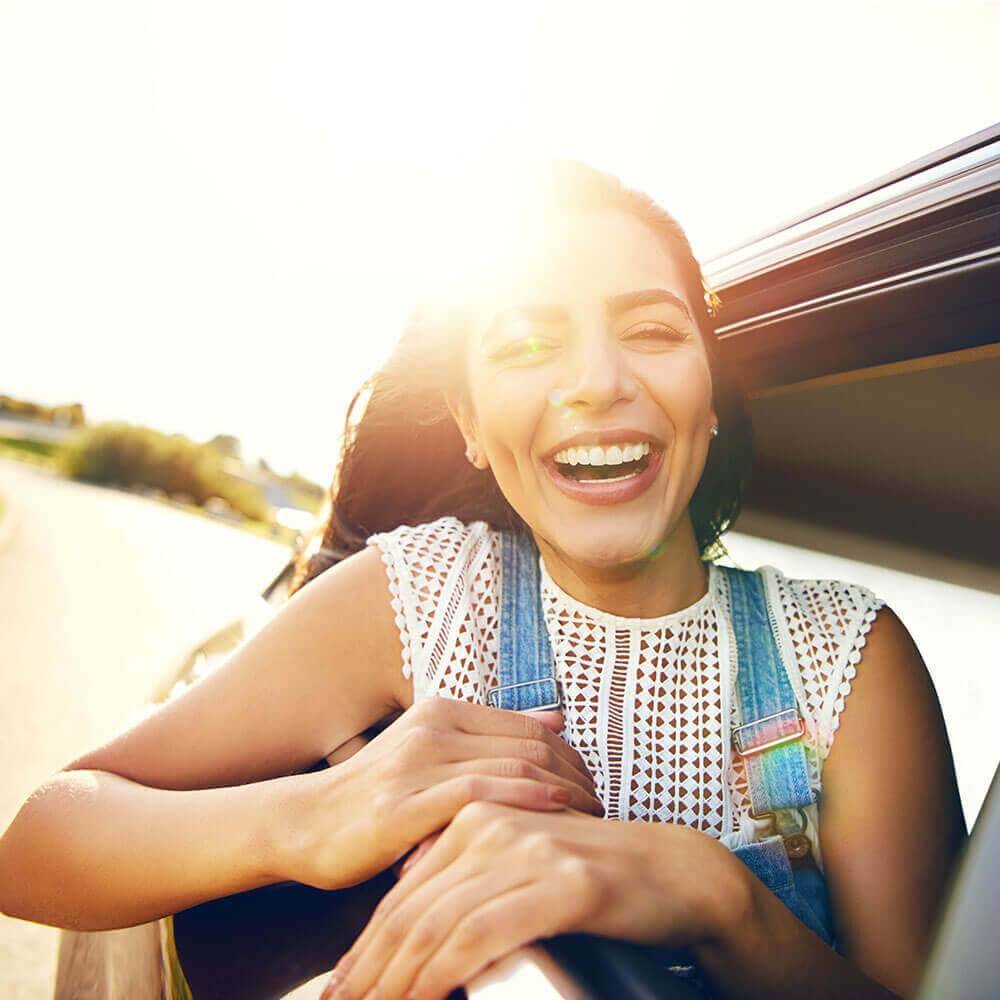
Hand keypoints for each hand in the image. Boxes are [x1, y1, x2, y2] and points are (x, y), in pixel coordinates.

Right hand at [281, 697, 602, 889]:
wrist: (305, 823)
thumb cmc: (377, 794)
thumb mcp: (433, 753)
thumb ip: (491, 737)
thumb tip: (557, 721)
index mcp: (442, 710)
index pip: (530, 727)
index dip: (573, 757)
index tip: (596, 786)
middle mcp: (432, 728)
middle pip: (530, 746)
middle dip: (578, 776)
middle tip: (605, 806)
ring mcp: (416, 764)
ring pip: (513, 767)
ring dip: (564, 794)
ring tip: (592, 819)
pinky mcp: (401, 805)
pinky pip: (479, 796)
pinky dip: (525, 802)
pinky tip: (555, 817)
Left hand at [321, 801, 740, 999]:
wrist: (673, 871)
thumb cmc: (594, 876)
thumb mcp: (521, 862)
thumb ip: (471, 870)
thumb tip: (412, 897)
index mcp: (476, 815)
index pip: (406, 890)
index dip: (368, 945)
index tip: (341, 985)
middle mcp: (492, 824)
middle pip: (412, 909)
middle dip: (371, 969)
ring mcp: (524, 850)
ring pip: (438, 925)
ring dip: (398, 981)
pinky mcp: (557, 883)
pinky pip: (480, 936)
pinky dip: (442, 974)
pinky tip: (422, 998)